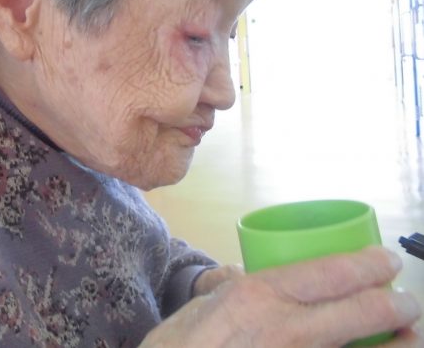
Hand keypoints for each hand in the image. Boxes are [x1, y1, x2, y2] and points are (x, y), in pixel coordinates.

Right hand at [141, 246, 421, 346]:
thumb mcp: (198, 308)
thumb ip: (228, 288)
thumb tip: (245, 276)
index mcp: (260, 297)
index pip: (333, 272)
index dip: (370, 265)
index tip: (385, 261)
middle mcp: (289, 331)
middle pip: (366, 312)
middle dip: (398, 305)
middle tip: (406, 302)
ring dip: (399, 343)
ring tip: (406, 336)